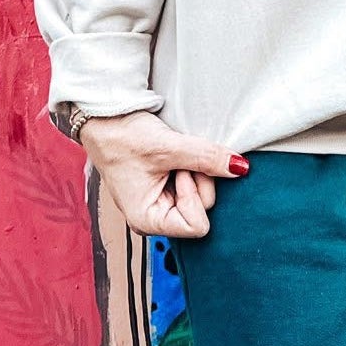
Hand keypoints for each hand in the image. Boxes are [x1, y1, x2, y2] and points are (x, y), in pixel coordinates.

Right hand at [79, 110, 248, 237]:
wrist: (105, 119)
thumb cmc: (123, 138)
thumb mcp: (168, 147)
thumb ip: (206, 158)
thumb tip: (240, 168)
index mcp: (147, 220)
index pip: (197, 226)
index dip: (194, 194)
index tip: (178, 171)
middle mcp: (155, 218)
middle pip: (203, 209)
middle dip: (197, 179)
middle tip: (175, 160)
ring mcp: (162, 204)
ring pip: (202, 196)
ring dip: (195, 171)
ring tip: (171, 156)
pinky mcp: (167, 190)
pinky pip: (194, 184)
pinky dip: (190, 168)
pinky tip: (174, 159)